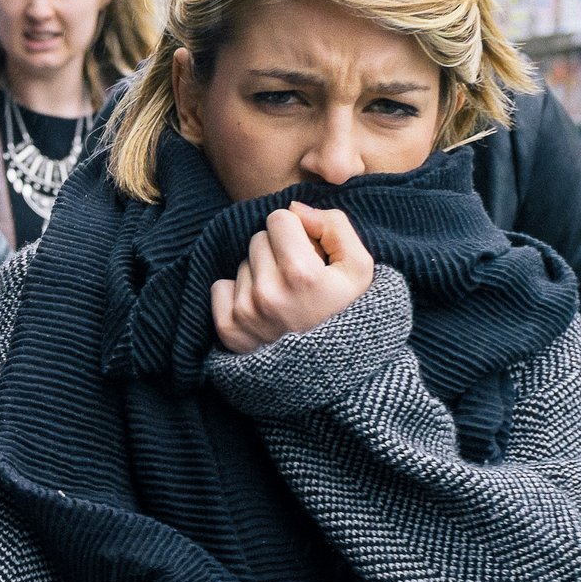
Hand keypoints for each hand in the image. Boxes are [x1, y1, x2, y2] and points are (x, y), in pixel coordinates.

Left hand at [211, 201, 376, 353]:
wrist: (334, 373)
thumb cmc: (350, 314)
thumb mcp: (360, 268)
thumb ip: (334, 226)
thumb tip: (295, 208)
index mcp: (301, 273)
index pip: (278, 219)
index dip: (296, 231)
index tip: (308, 252)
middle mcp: (268, 292)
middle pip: (258, 239)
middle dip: (278, 252)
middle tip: (297, 279)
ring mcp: (245, 312)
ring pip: (243, 264)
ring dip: (260, 274)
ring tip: (285, 298)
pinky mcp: (229, 329)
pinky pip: (220, 287)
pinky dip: (237, 294)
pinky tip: (262, 310)